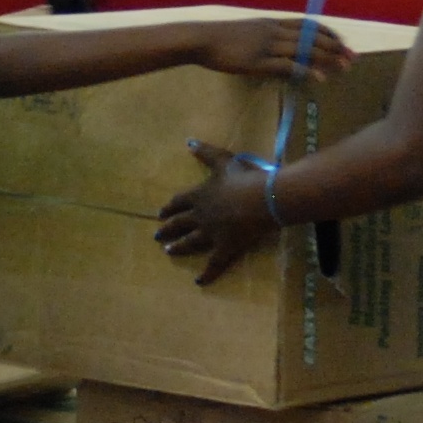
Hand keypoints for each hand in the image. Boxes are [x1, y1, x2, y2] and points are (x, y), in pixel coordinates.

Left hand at [158, 140, 280, 283]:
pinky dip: (206, 274)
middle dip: (167, 228)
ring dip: (178, 247)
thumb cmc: (246, 177)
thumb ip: (206, 153)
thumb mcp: (224, 160)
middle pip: (179, 223)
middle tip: (157, 234)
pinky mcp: (225, 248)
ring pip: (190, 242)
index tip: (160, 213)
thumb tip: (188, 141)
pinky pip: (214, 264)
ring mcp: (211, 234)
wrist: (264, 198)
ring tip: (167, 251)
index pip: (179, 202)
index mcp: (200, 195)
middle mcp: (201, 216)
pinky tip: (198, 282)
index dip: (169, 207)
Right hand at [201, 16, 349, 82]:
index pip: (308, 24)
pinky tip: (319, 78)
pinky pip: (288, 65)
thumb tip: (280, 49)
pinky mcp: (259, 61)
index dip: (327, 32)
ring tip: (344, 66)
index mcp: (273, 23)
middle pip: (312, 36)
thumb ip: (266, 38)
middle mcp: (275, 31)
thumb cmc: (221, 39)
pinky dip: (306, 70)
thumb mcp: (249, 33)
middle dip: (335, 46)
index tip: (342, 40)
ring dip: (327, 58)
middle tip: (352, 56)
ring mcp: (268, 46)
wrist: (202, 39)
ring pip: (305, 49)